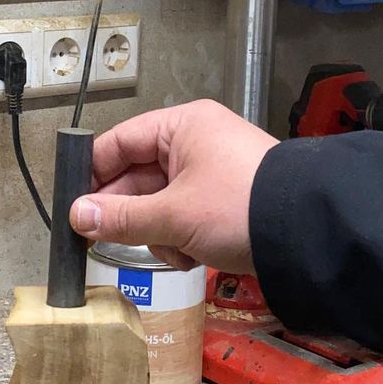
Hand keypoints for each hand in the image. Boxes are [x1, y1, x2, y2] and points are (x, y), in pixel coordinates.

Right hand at [69, 100, 278, 273]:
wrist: (309, 232)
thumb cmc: (238, 207)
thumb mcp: (173, 215)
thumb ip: (119, 217)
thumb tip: (75, 217)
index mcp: (182, 126)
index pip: (119, 142)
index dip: (93, 175)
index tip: (72, 207)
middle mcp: (195, 142)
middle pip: (138, 177)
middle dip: (129, 214)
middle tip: (103, 241)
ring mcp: (211, 173)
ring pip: (159, 203)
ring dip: (158, 233)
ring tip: (174, 250)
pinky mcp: (224, 201)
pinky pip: (183, 217)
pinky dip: (181, 240)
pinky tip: (191, 257)